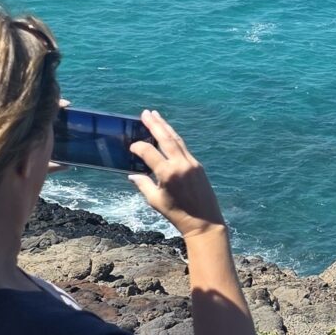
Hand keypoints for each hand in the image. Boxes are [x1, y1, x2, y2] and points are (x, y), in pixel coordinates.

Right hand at [128, 111, 227, 239]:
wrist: (204, 221)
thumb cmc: (177, 214)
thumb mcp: (155, 201)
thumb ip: (143, 185)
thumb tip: (132, 175)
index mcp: (167, 173)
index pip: (149, 152)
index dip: (138, 147)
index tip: (131, 147)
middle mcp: (180, 164)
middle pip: (165, 138)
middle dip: (154, 124)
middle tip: (146, 112)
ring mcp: (191, 163)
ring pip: (176, 139)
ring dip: (165, 127)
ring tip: (156, 116)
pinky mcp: (198, 165)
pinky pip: (184, 147)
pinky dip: (174, 138)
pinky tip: (168, 133)